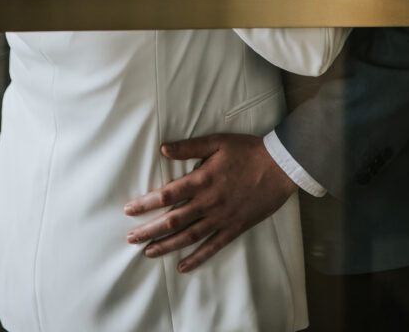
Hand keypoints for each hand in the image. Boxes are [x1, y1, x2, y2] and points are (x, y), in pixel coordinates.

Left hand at [124, 134, 295, 272]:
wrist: (279, 167)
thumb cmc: (247, 151)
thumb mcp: (217, 142)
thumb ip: (189, 147)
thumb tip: (163, 148)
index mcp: (201, 180)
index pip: (166, 195)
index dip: (146, 204)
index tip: (128, 210)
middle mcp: (208, 203)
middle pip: (173, 220)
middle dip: (149, 230)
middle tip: (130, 238)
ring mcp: (221, 218)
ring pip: (188, 237)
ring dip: (166, 246)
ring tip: (147, 252)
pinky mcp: (234, 228)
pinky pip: (212, 247)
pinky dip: (196, 258)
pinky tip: (182, 266)